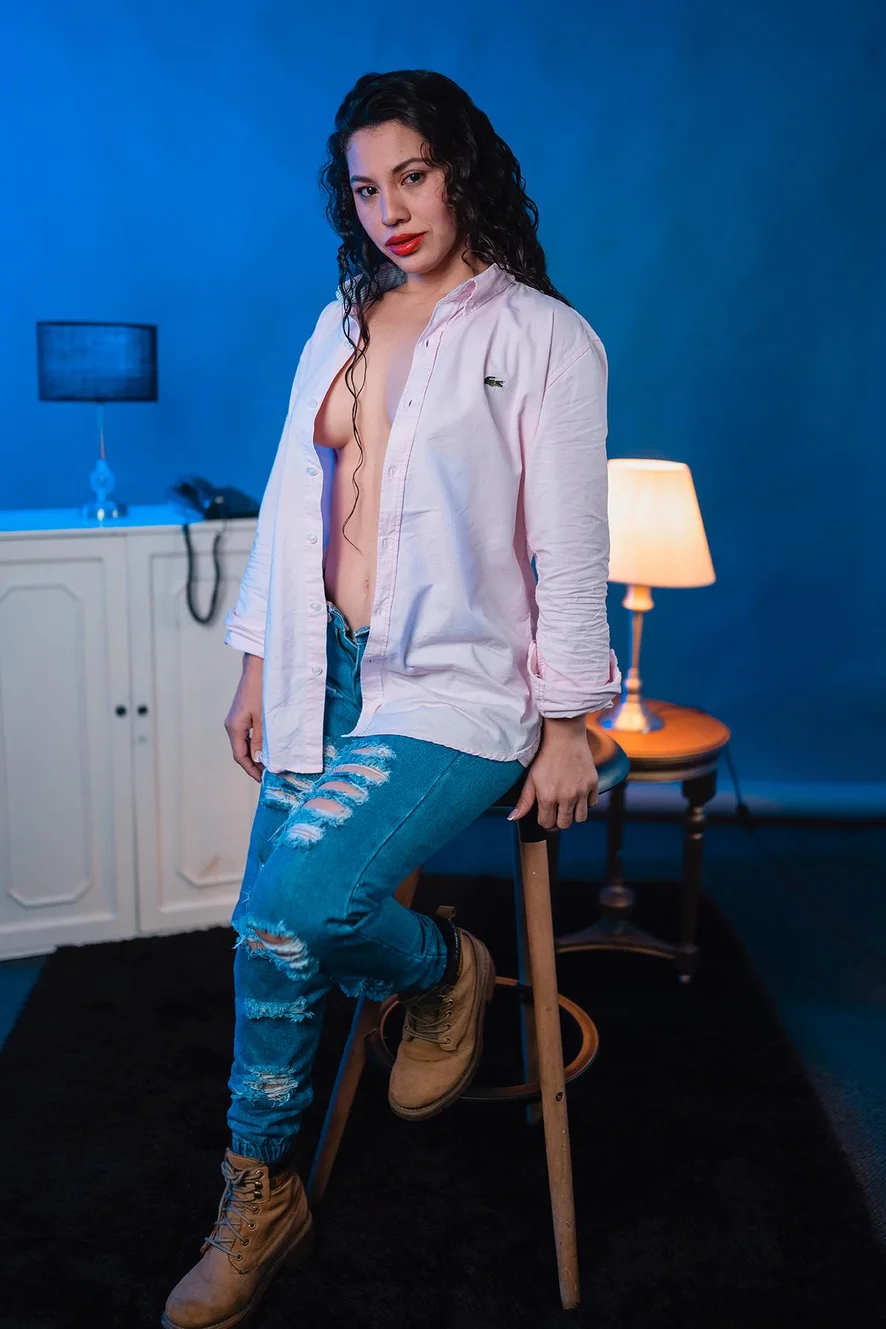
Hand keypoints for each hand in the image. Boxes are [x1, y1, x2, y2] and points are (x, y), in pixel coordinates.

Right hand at [225, 653, 263, 781]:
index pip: (240, 756)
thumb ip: (262, 740)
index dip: (251, 770)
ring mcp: (236, 719)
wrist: (259, 666)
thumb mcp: (264, 718)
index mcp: (234, 728)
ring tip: (271, 763)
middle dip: (255, 764)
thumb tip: (259, 760)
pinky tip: (268, 746)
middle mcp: (232, 725)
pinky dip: (257, 743)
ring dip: (257, 754)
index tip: (263, 780)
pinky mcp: (243, 713)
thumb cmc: (262, 690)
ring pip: (245, 743)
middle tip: (270, 774)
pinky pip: (248, 734)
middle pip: (241, 751)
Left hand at [508, 734, 598, 830]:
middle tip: (556, 812)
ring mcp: (581, 791)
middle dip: (558, 821)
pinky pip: (592, 804)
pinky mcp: (593, 784)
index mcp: (548, 797)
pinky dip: (586, 803)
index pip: (547, 823)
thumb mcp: (531, 778)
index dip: (544, 821)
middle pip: (564, 824)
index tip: (545, 815)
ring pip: (580, 818)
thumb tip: (513, 817)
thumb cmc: (545, 755)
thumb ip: (524, 801)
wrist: (564, 736)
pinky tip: (578, 794)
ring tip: (567, 805)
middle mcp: (566, 797)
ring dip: (573, 815)